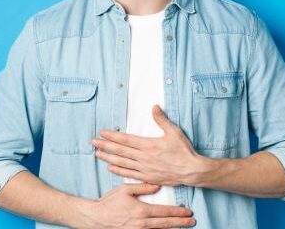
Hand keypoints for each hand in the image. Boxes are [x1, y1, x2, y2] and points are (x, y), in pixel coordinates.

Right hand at [75, 183, 195, 228]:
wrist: (95, 217)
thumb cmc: (109, 202)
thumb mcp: (125, 190)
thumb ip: (142, 187)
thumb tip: (157, 186)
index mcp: (142, 211)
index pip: (164, 212)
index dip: (178, 212)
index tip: (188, 212)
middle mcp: (142, 224)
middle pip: (166, 224)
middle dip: (180, 223)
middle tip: (192, 222)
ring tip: (184, 227)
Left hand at [92, 105, 208, 185]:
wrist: (191, 171)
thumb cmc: (183, 151)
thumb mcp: (174, 132)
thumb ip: (162, 119)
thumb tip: (154, 107)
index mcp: (148, 145)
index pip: (126, 139)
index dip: (112, 136)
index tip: (102, 133)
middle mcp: (144, 157)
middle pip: (120, 151)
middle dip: (105, 146)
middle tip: (93, 142)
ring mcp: (144, 169)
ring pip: (122, 163)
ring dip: (108, 158)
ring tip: (97, 154)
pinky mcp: (147, 177)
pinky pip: (129, 174)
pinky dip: (119, 171)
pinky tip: (110, 168)